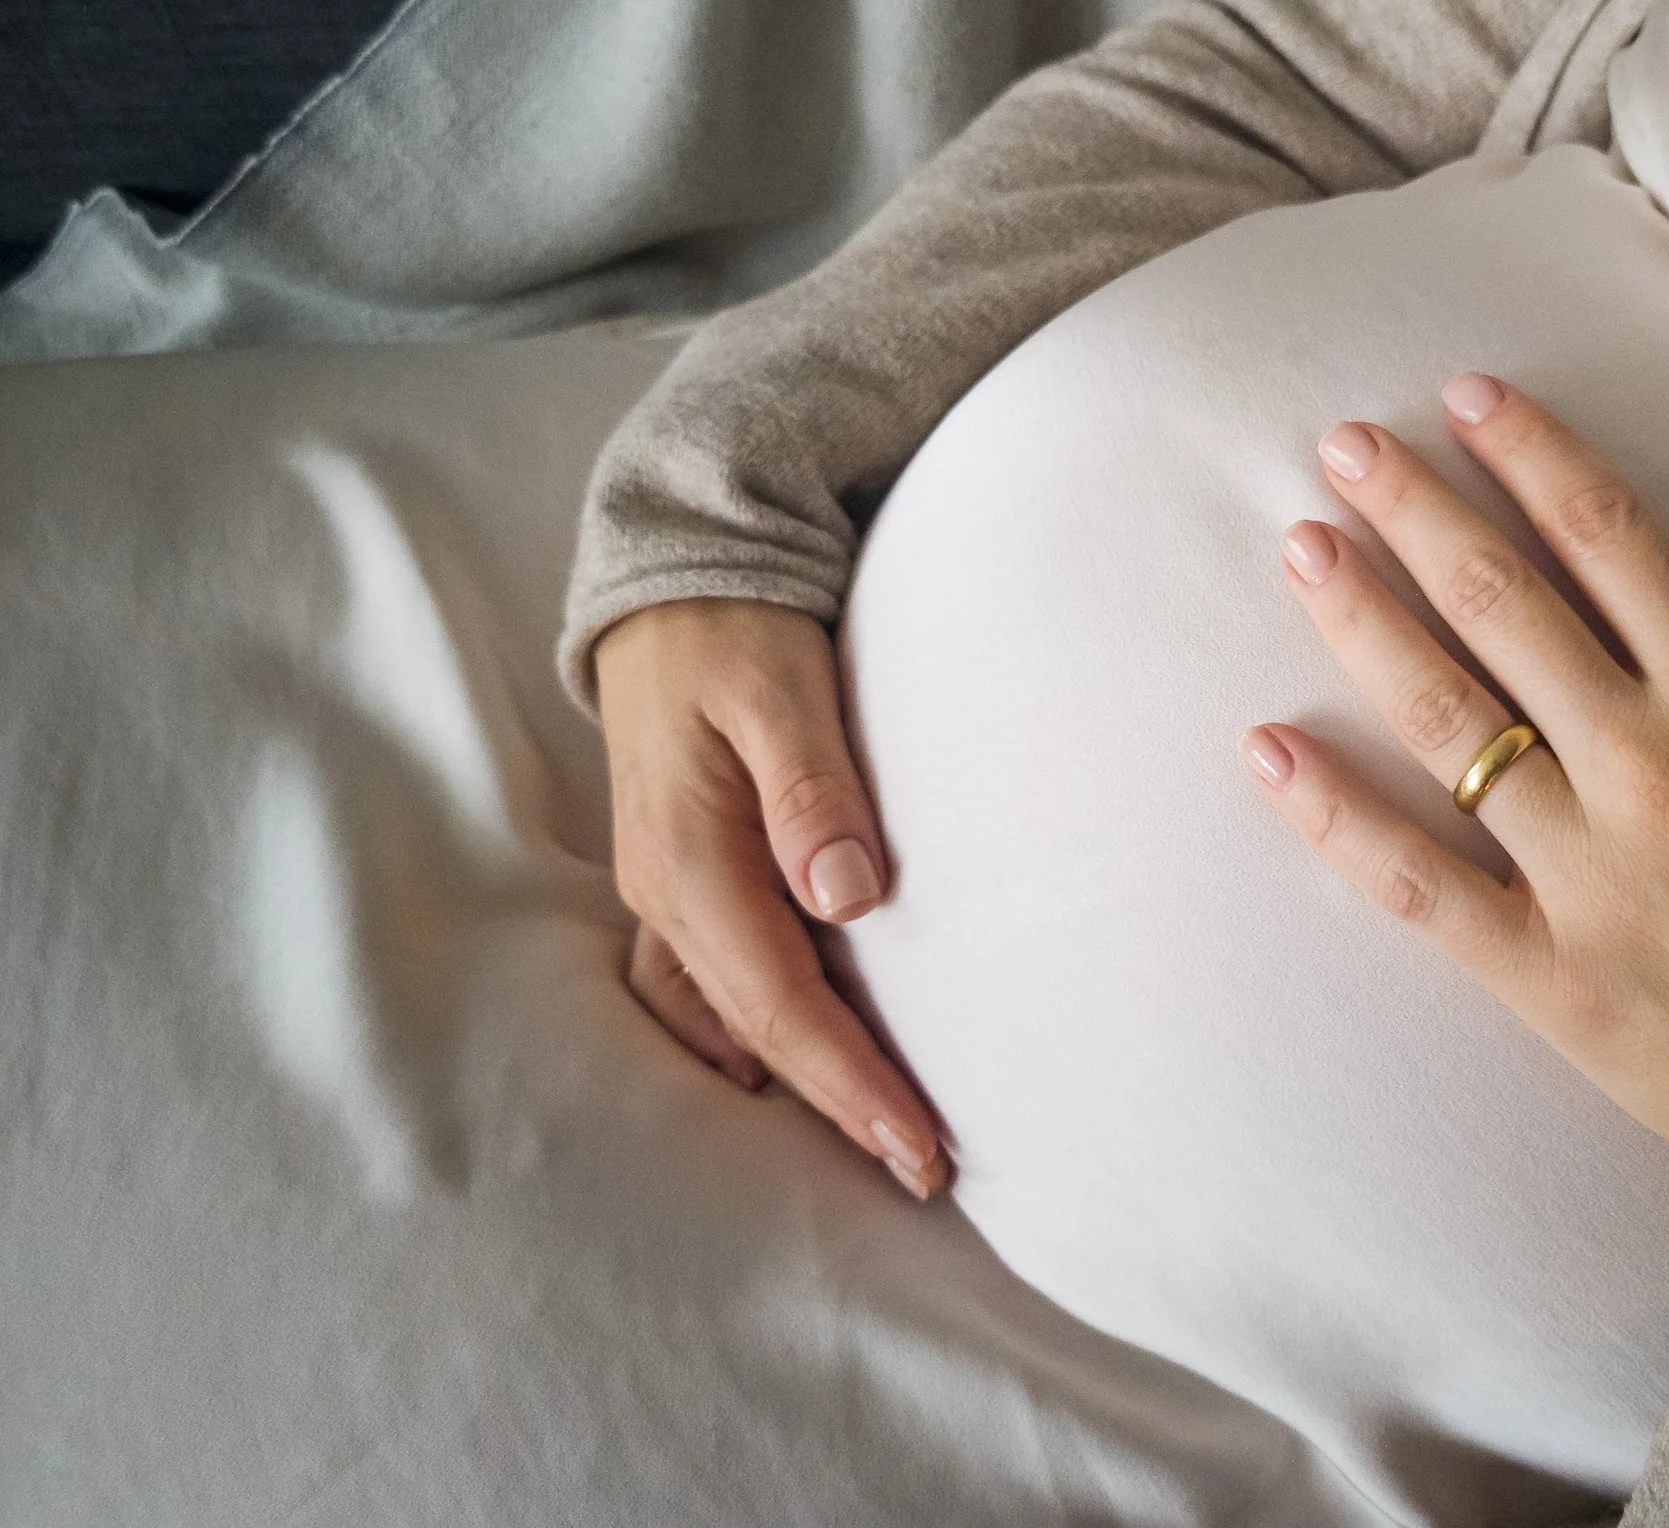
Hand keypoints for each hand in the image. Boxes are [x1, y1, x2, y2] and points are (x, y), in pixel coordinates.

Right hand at [593, 598, 949, 1199]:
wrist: (671, 577)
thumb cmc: (735, 627)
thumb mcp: (783, 690)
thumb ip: (815, 790)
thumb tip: (848, 899)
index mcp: (691, 859)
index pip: (781, 1003)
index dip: (851, 1081)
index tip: (920, 1145)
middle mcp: (665, 892)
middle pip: (757, 1030)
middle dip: (838, 1103)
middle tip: (925, 1169)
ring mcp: (664, 889)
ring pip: (727, 1016)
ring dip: (798, 1080)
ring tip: (873, 1135)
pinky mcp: (682, 874)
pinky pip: (706, 983)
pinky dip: (752, 1034)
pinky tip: (784, 1064)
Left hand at [1241, 374, 1668, 1372]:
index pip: (1607, 536)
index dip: (1529, 453)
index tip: (1465, 396)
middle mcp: (1652, 767)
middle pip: (1501, 605)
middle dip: (1415, 509)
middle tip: (1343, 443)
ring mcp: (1591, 877)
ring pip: (1444, 721)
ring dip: (1362, 622)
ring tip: (1301, 547)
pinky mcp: (1552, 979)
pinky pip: (1418, 888)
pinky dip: (1334, 819)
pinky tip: (1267, 749)